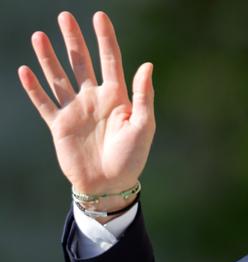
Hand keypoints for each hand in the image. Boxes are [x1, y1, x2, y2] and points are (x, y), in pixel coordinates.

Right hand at [18, 11, 154, 205]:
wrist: (109, 185)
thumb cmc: (132, 157)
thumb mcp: (144, 126)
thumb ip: (144, 96)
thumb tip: (147, 64)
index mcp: (117, 97)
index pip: (111, 60)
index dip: (105, 38)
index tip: (99, 16)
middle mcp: (95, 99)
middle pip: (82, 62)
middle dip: (73, 40)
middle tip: (64, 17)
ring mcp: (75, 110)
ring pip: (59, 77)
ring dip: (49, 57)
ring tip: (39, 36)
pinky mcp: (59, 125)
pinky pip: (44, 103)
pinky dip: (34, 88)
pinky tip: (25, 70)